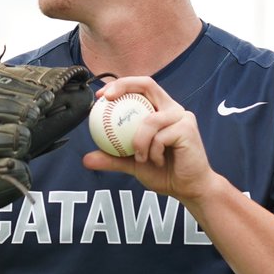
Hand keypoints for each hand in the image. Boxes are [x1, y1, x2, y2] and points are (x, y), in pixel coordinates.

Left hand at [82, 76, 219, 201]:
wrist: (188, 188)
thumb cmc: (164, 173)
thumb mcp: (132, 164)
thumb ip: (113, 158)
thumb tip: (86, 159)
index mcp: (160, 111)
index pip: (140, 87)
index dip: (121, 85)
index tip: (101, 97)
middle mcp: (172, 109)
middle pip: (148, 84)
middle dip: (125, 86)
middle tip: (107, 99)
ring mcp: (182, 117)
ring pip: (150, 120)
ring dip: (139, 141)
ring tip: (139, 158)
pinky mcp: (187, 129)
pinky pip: (160, 136)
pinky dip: (153, 151)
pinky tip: (157, 162)